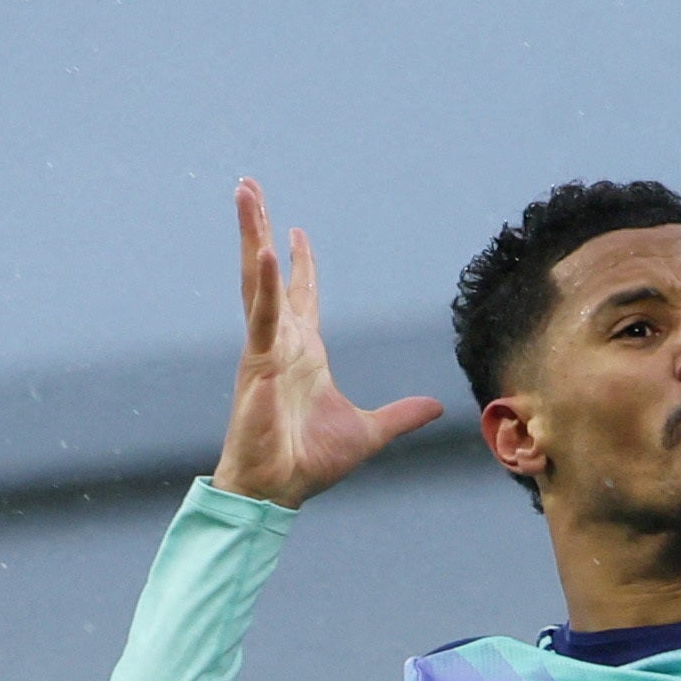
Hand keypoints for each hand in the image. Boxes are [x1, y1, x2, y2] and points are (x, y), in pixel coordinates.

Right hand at [212, 178, 441, 509]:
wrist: (278, 491)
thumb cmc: (309, 464)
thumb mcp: (369, 432)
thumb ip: (400, 416)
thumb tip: (433, 407)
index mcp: (303, 354)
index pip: (299, 297)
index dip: (299, 265)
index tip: (296, 233)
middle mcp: (281, 342)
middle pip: (270, 274)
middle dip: (263, 230)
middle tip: (251, 189)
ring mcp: (266, 348)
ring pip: (257, 278)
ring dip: (253, 233)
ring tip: (246, 193)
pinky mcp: (259, 361)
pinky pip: (261, 314)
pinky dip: (265, 283)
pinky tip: (267, 249)